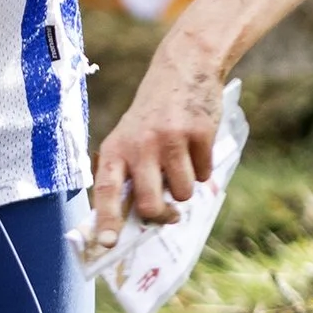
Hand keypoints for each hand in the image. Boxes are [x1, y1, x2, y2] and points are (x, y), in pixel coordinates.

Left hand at [89, 34, 223, 242]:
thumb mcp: (129, 137)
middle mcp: (140, 145)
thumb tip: (139, 220)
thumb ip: (131, 173)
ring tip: (180, 162)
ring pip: (182, 194)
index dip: (106, 219)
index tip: (108, 244)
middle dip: (162, 215)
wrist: (183, 68)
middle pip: (150, 204)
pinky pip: (205, 174)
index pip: (107, 190)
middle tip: (168, 214)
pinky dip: (203, 167)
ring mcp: (170, 140)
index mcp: (116, 148)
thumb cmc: (152, 115)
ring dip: (186, 187)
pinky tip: (195, 145)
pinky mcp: (199, 135)